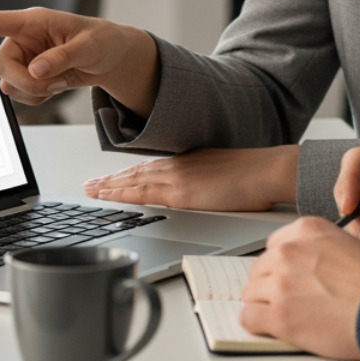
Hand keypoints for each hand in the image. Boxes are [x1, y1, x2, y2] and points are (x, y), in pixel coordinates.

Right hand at [0, 9, 158, 116]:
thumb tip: (36, 70)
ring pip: (7, 84)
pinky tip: (55, 87)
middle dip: (24, 81)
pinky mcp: (27, 76)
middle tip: (53, 83)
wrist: (110, 59)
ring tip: (60, 81)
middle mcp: (22, 40)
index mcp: (32, 22)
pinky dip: (37, 98)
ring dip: (33, 91)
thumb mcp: (90, 46)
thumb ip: (62, 57)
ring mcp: (23, 59)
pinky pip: (19, 95)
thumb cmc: (102, 41)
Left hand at [83, 146, 298, 210]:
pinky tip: (111, 196)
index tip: (111, 178)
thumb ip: (206, 184)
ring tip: (91, 190)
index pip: (150, 170)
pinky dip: (124, 193)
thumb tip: (200, 193)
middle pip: (137, 174)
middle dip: (111, 180)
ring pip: (135, 181)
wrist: (270, 170)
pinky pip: (145, 193)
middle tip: (89, 185)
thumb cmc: (256, 176)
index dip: (128, 175)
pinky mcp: (183, 192)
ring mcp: (179, 178)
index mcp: (189, 163)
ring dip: (110, 186)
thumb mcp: (224, 177)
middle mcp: (179, 166)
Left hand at [238, 217, 359, 360]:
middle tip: (287, 300)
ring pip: (250, 293)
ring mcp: (280, 283)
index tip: (286, 276)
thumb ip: (323, 251)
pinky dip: (257, 325)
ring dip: (263, 305)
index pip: (275, 245)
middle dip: (270, 285)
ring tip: (283, 316)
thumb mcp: (353, 246)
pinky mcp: (279, 316)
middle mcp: (289, 251)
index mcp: (307, 230)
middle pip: (259, 268)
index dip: (281, 265)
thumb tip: (312, 268)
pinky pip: (248, 318)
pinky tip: (272, 328)